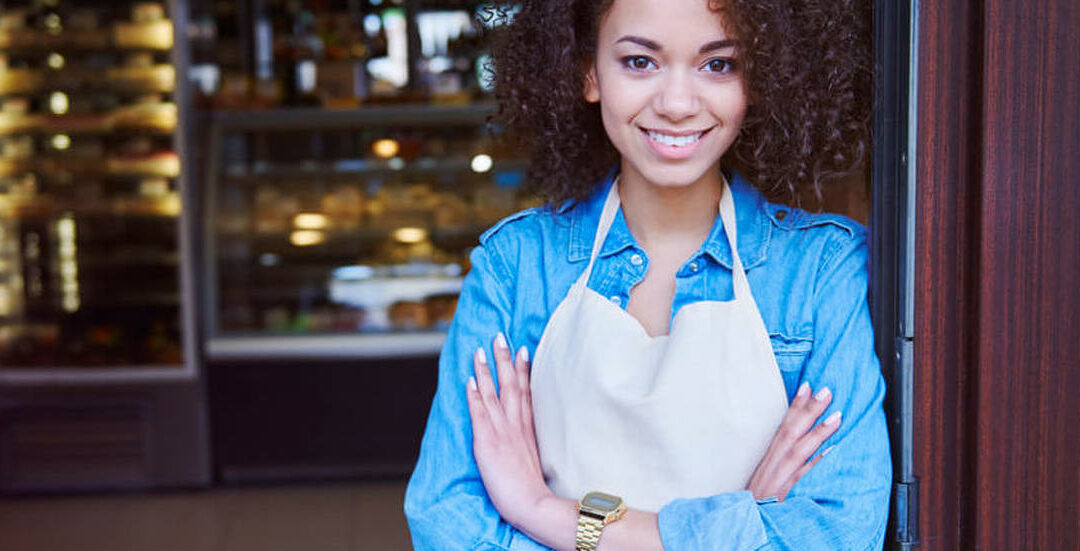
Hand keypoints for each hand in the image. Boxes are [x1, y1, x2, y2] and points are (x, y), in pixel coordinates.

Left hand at [465, 333, 551, 529]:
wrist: (533, 504)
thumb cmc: (534, 489)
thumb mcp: (537, 460)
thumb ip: (531, 443)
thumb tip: (529, 436)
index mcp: (528, 429)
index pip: (526, 392)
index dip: (523, 369)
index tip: (523, 349)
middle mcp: (516, 425)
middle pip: (511, 385)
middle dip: (504, 359)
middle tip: (499, 336)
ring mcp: (502, 431)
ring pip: (493, 393)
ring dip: (485, 370)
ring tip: (479, 350)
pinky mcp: (487, 441)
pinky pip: (479, 412)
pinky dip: (474, 394)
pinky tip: (469, 379)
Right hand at [746, 382, 841, 501]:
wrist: (741, 524)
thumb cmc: (754, 503)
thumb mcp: (763, 478)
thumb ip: (778, 462)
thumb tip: (795, 445)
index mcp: (769, 459)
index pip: (784, 426)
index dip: (795, 406)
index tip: (808, 386)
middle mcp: (773, 465)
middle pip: (792, 431)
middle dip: (809, 410)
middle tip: (827, 390)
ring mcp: (779, 478)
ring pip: (799, 449)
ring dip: (817, 431)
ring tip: (836, 415)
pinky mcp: (785, 494)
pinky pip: (802, 476)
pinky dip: (815, 462)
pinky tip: (830, 451)